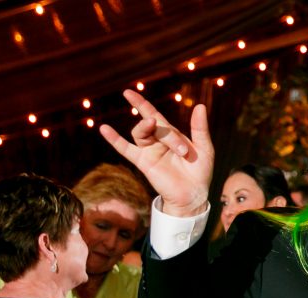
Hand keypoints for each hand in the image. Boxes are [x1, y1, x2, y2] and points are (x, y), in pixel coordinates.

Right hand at [99, 90, 214, 216]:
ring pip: (140, 133)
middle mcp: (157, 141)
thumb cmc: (200, 172)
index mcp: (171, 135)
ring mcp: (149, 151)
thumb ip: (199, 128)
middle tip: (182, 150)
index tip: (128, 93)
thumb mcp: (204, 148)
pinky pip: (125, 149)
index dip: (141, 104)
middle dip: (167, 133)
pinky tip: (104, 128)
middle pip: (153, 125)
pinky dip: (114, 139)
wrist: (192, 195)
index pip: (155, 116)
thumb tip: (199, 104)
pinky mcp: (143, 162)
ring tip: (159, 133)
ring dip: (145, 129)